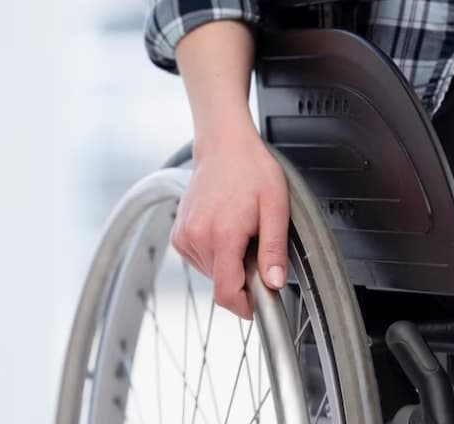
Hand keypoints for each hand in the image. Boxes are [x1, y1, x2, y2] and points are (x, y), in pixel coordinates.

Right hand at [170, 127, 288, 319]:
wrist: (223, 147)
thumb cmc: (251, 170)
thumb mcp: (275, 207)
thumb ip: (274, 249)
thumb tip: (275, 283)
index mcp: (221, 234)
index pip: (225, 293)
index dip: (245, 306)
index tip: (260, 303)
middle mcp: (196, 237)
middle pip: (221, 283)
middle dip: (242, 276)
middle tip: (256, 247)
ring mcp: (184, 236)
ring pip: (211, 274)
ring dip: (229, 265)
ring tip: (240, 233)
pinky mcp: (178, 235)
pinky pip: (200, 260)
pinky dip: (215, 255)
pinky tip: (225, 230)